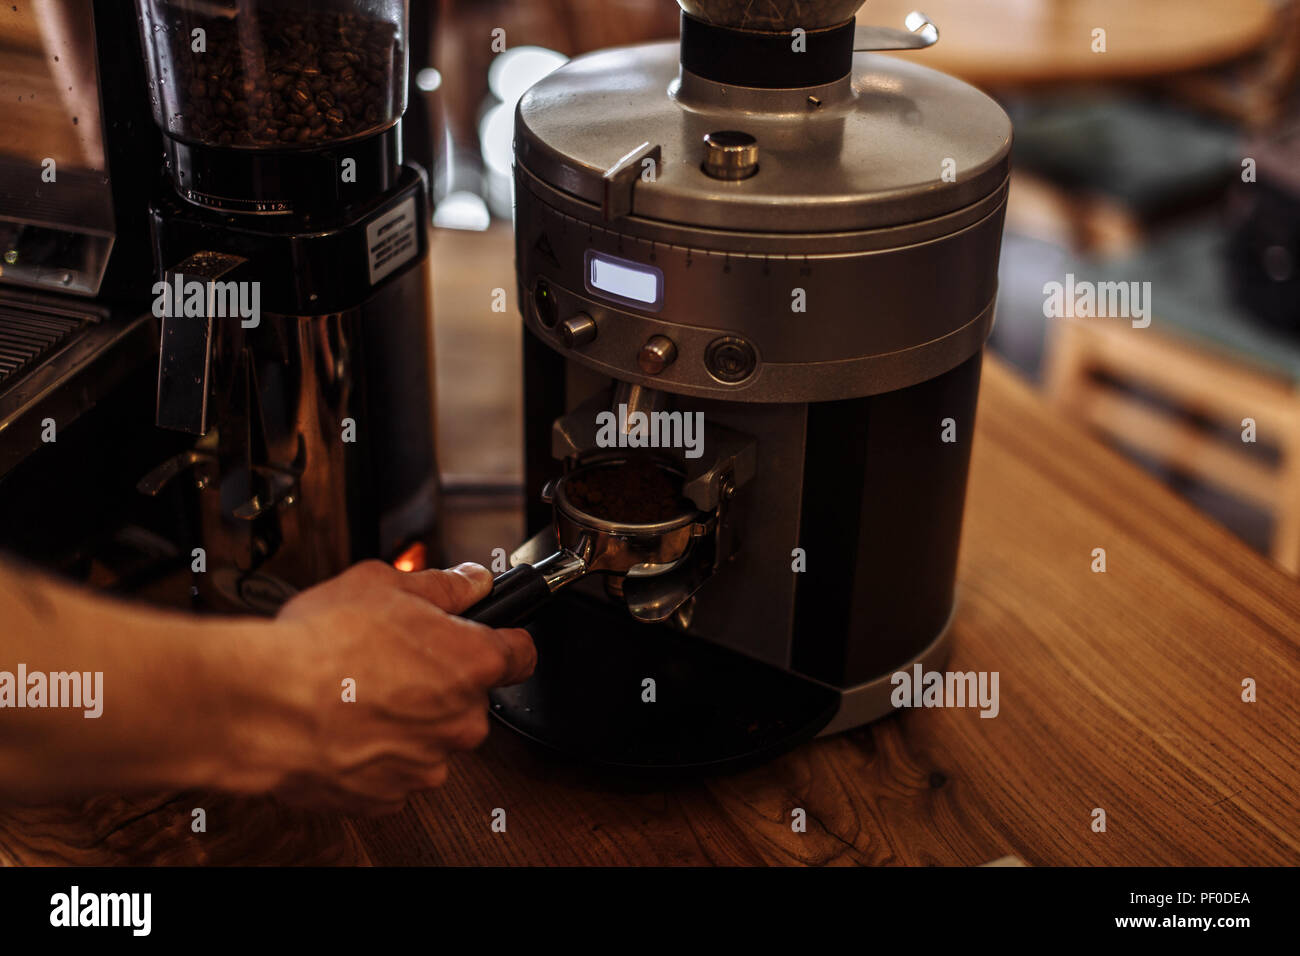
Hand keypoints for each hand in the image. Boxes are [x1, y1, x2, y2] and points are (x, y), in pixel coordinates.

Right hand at [242, 561, 534, 814]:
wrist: (264, 705)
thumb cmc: (321, 645)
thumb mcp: (384, 584)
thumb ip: (442, 585)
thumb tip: (471, 582)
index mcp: (472, 663)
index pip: (522, 654)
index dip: (504, 640)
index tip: (490, 637)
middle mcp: (461, 720)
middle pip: (469, 697)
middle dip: (439, 679)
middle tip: (392, 659)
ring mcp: (427, 763)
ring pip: (431, 736)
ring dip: (407, 718)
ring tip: (358, 692)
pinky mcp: (389, 796)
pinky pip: (395, 769)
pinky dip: (376, 752)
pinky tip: (345, 726)